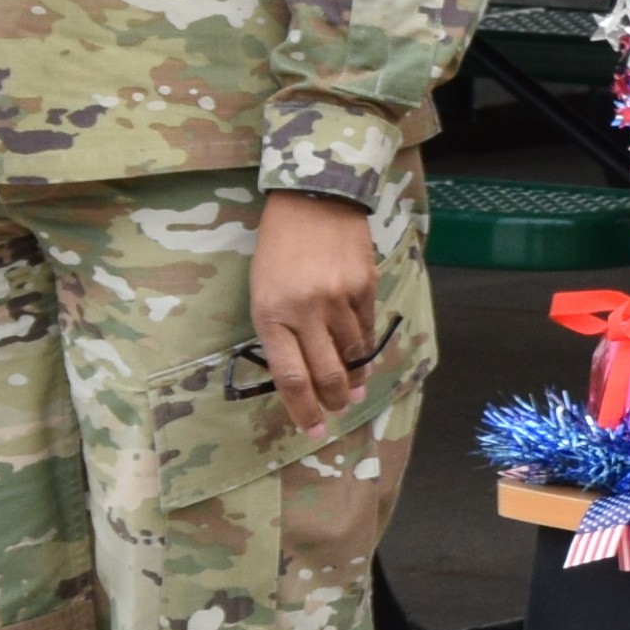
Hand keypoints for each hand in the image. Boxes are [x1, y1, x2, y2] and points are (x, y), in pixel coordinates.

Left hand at [252, 188, 389, 429]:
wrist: (313, 199)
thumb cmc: (278, 248)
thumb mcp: (262, 289)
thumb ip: (279, 330)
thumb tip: (304, 371)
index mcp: (271, 314)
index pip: (290, 378)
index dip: (303, 411)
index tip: (313, 430)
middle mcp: (305, 311)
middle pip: (326, 374)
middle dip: (333, 401)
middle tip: (336, 411)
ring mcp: (337, 299)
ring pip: (352, 356)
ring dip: (353, 378)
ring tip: (353, 390)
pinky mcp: (364, 287)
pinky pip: (367, 331)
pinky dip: (365, 351)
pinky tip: (363, 360)